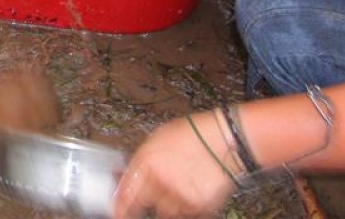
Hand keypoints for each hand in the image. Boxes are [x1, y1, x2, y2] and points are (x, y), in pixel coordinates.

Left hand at [114, 113, 236, 218]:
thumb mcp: (159, 138)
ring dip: (168, 204)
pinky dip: (186, 207)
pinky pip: (185, 214)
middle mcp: (160, 180)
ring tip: (179, 187)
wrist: (226, 140)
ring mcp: (178, 195)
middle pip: (141, 204)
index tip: (117, 209)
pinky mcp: (197, 206)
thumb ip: (142, 159)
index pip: (125, 191)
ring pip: (164, 212)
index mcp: (147, 161)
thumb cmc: (195, 134)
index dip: (119, 203)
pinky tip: (191, 191)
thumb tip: (127, 172)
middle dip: (142, 204)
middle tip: (150, 199)